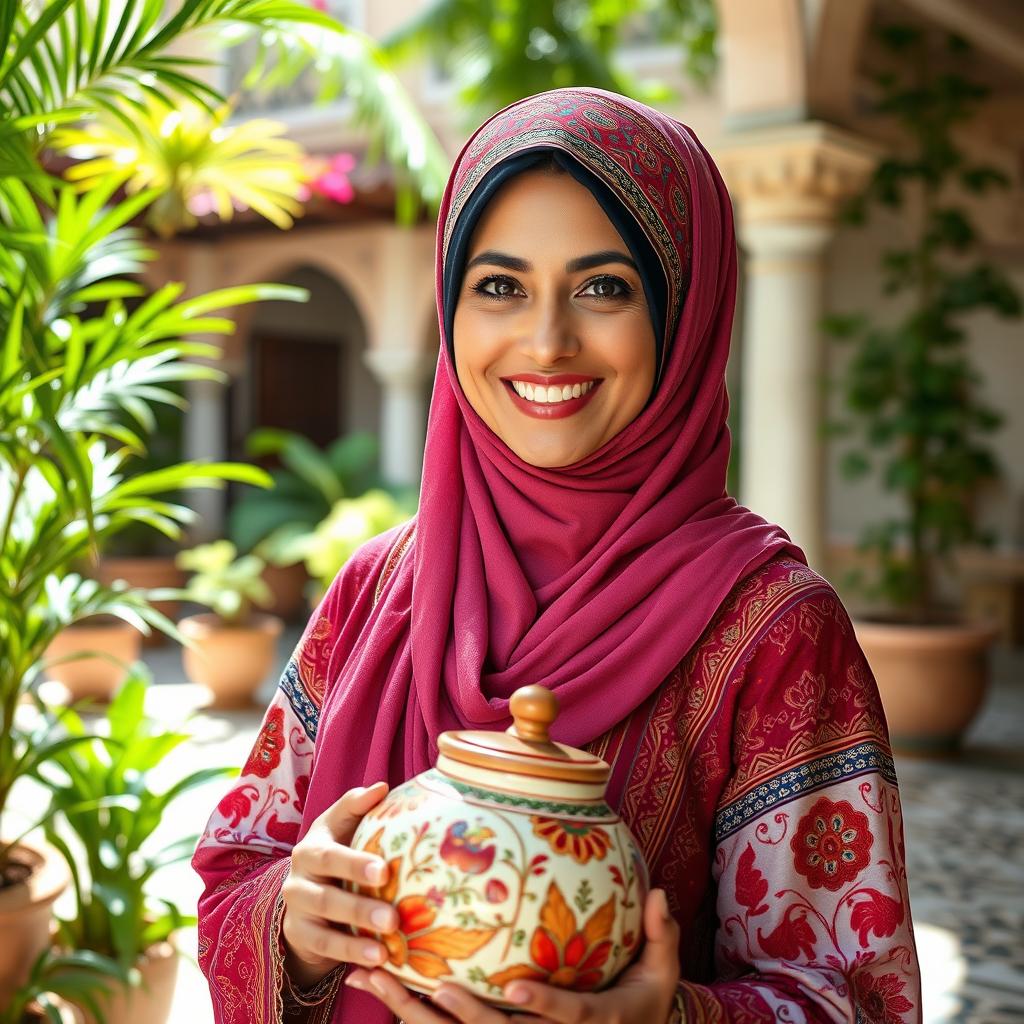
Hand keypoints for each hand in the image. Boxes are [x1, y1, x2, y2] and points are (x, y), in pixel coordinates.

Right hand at [281, 782, 398, 987]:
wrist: (308, 901)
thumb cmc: (339, 855)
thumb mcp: (345, 830)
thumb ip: (359, 808)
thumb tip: (382, 787)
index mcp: (315, 842)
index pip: (332, 841)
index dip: (355, 855)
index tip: (384, 868)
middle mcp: (299, 870)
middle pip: (327, 876)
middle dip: (357, 887)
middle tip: (390, 901)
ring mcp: (296, 903)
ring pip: (325, 911)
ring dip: (358, 925)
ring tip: (389, 932)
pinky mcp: (299, 933)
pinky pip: (324, 945)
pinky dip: (351, 952)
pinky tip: (378, 958)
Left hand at [344, 887, 680, 1022]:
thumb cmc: (643, 1003)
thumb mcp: (661, 975)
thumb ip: (661, 936)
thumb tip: (659, 891)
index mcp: (594, 1022)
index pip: (565, 1019)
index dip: (543, 1008)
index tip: (517, 990)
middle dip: (464, 1016)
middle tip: (433, 985)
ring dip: (413, 1013)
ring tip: (375, 975)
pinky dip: (412, 1014)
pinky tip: (379, 984)